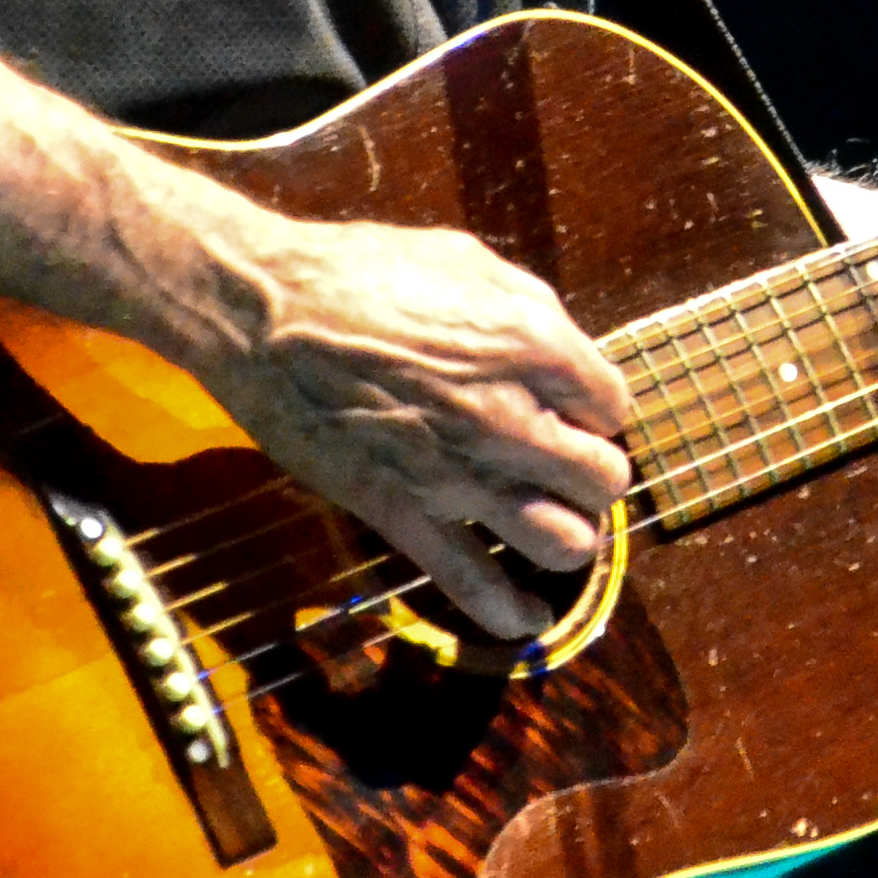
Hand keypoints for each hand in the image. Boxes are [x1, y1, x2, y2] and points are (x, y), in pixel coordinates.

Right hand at [204, 215, 631, 641]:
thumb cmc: (362, 273)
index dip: (595, 405)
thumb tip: (566, 355)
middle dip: (593, 472)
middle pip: (604, 479)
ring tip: (549, 518)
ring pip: (564, 543)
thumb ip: (533, 313)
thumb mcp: (468, 262)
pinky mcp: (401, 513)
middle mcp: (507, 419)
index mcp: (531, 346)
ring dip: (568, 535)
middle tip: (565, 461)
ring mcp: (455, 475)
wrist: (263, 313)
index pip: (615, 404)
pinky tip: (525, 616)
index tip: (570, 404)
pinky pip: (472, 584)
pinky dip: (508, 611)